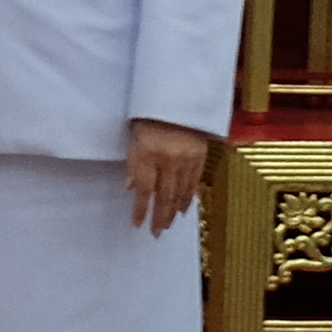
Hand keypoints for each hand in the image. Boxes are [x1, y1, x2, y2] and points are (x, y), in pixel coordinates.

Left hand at [127, 118, 213, 234]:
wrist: (178, 99)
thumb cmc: (149, 118)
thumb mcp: (134, 139)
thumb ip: (133, 165)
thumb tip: (131, 189)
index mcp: (149, 154)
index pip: (145, 190)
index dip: (141, 210)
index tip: (138, 224)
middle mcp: (169, 160)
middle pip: (165, 195)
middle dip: (160, 216)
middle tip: (157, 232)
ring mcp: (187, 159)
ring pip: (181, 192)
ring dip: (174, 211)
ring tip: (169, 224)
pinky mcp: (200, 156)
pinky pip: (194, 182)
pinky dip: (189, 197)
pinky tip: (184, 209)